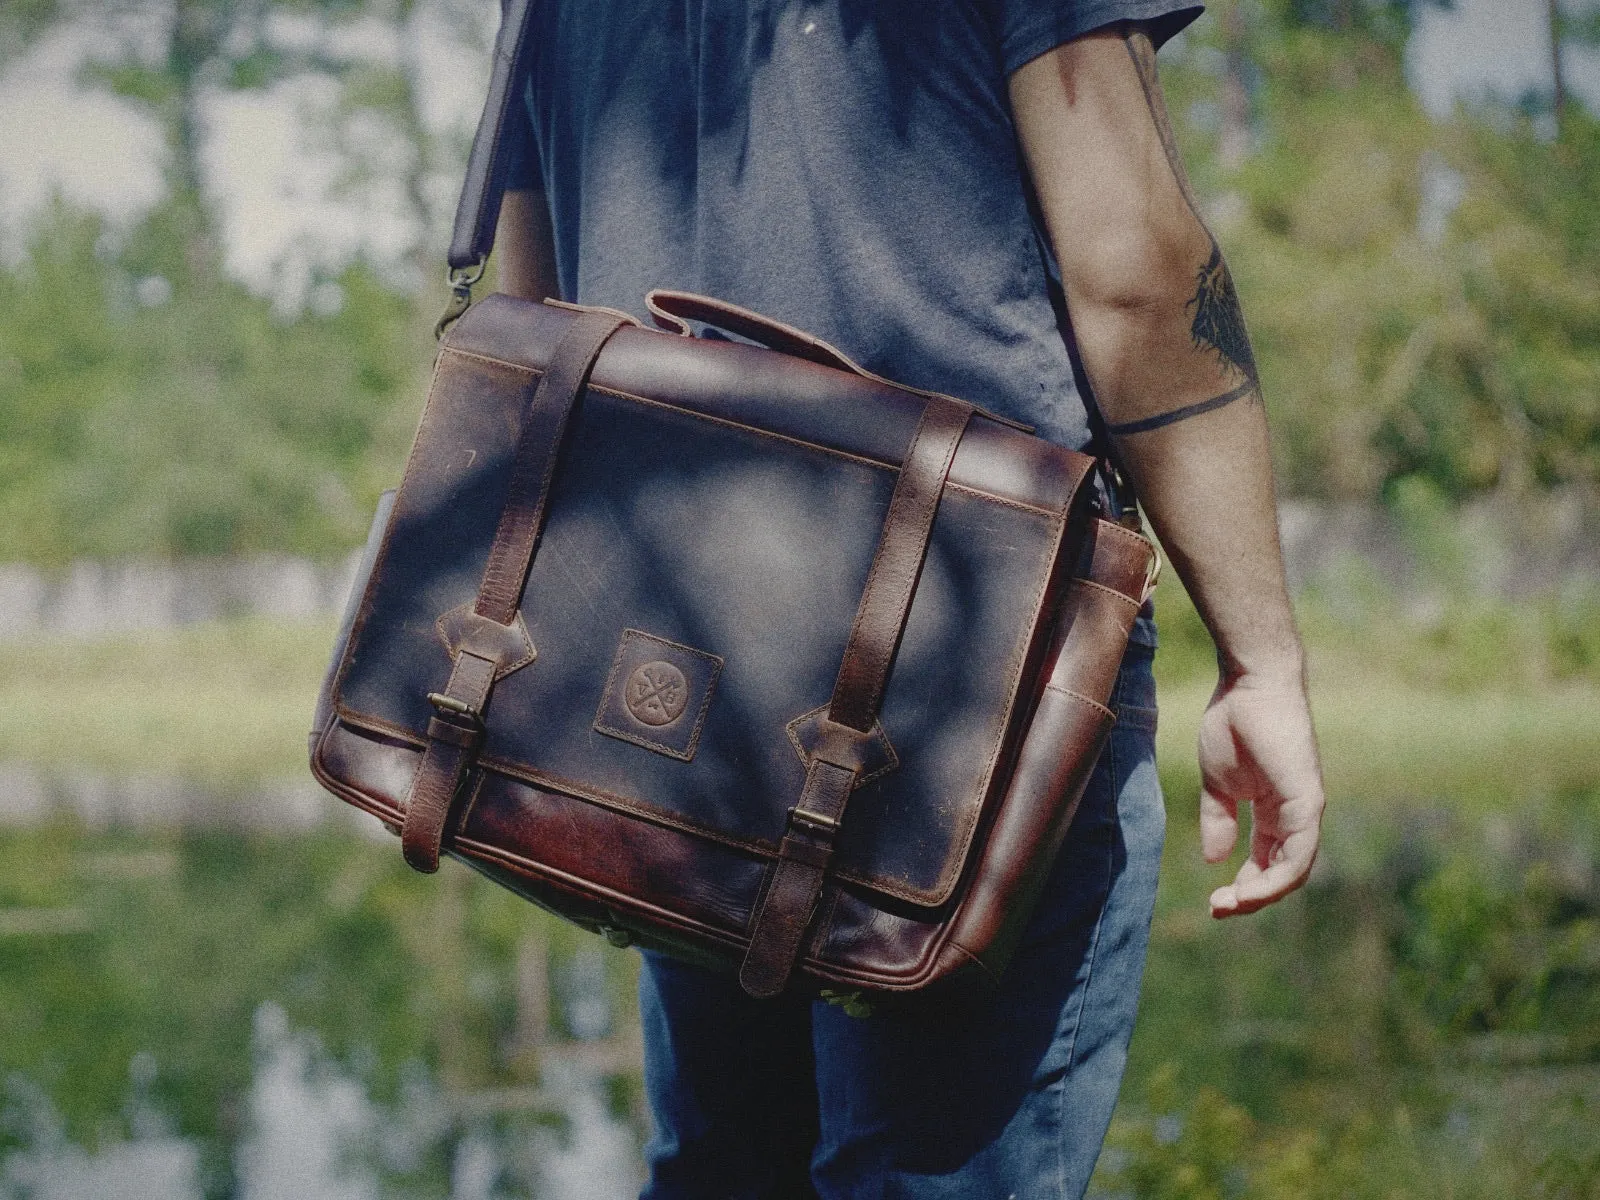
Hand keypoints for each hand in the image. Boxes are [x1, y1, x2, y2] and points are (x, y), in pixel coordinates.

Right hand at [1197, 661, 1324, 918]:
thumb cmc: (1233, 723)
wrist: (1248, 685)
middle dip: (1250, 897)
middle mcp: (1295, 815)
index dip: (1243, 886)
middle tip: (1218, 908)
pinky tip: (1251, 889)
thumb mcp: (1217, 784)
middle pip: (1282, 872)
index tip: (1214, 900)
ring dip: (1262, 894)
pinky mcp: (1308, 802)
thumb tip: (1214, 859)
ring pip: (1293, 870)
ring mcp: (1305, 809)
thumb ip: (1218, 820)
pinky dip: (1277, 877)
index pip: (1267, 861)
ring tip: (1231, 904)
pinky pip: (1299, 854)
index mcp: (1274, 811)